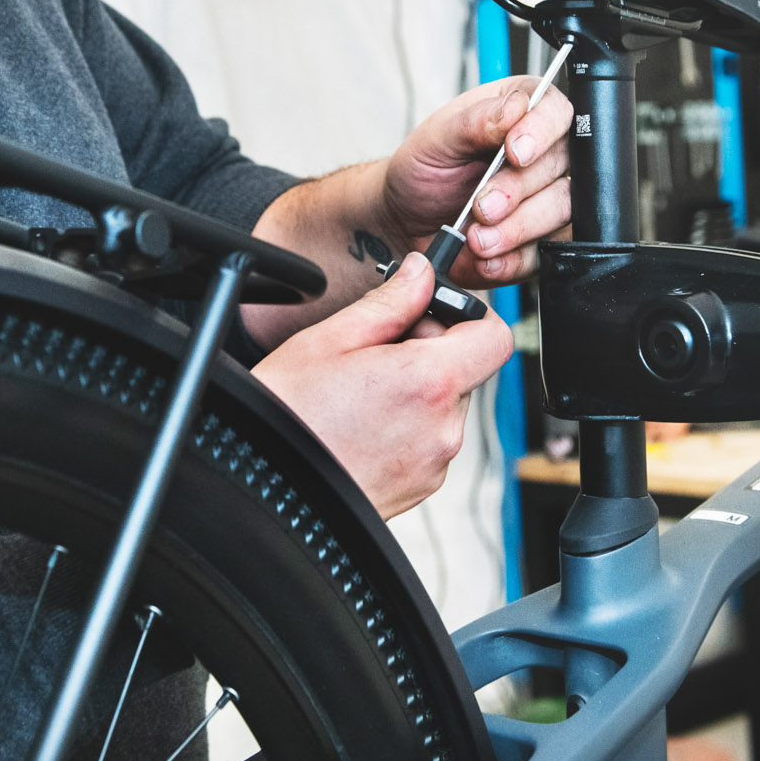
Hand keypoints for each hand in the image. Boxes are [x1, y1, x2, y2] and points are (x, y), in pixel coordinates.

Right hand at [252, 253, 513, 517]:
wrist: (264, 487)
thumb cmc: (288, 416)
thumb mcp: (330, 339)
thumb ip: (390, 302)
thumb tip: (420, 272)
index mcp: (429, 381)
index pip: (495, 337)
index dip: (469, 318)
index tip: (432, 315)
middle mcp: (444, 427)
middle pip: (466, 371)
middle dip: (429, 354)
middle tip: (373, 354)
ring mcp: (435, 463)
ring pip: (444, 406)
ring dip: (414, 392)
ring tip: (358, 395)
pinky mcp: (422, 486)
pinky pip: (429, 440)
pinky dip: (405, 427)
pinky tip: (360, 425)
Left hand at [378, 75, 574, 287]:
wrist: (408, 222)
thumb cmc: (424, 171)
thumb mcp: (437, 139)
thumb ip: (477, 120)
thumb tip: (516, 108)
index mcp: (520, 113)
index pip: (555, 110)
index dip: (542, 131)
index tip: (514, 153)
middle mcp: (542, 152)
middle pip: (562, 164)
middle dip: (518, 190)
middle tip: (481, 206)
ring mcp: (548, 196)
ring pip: (561, 209)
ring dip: (517, 228)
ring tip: (478, 238)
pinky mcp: (545, 236)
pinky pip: (550, 250)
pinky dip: (515, 258)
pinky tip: (486, 255)